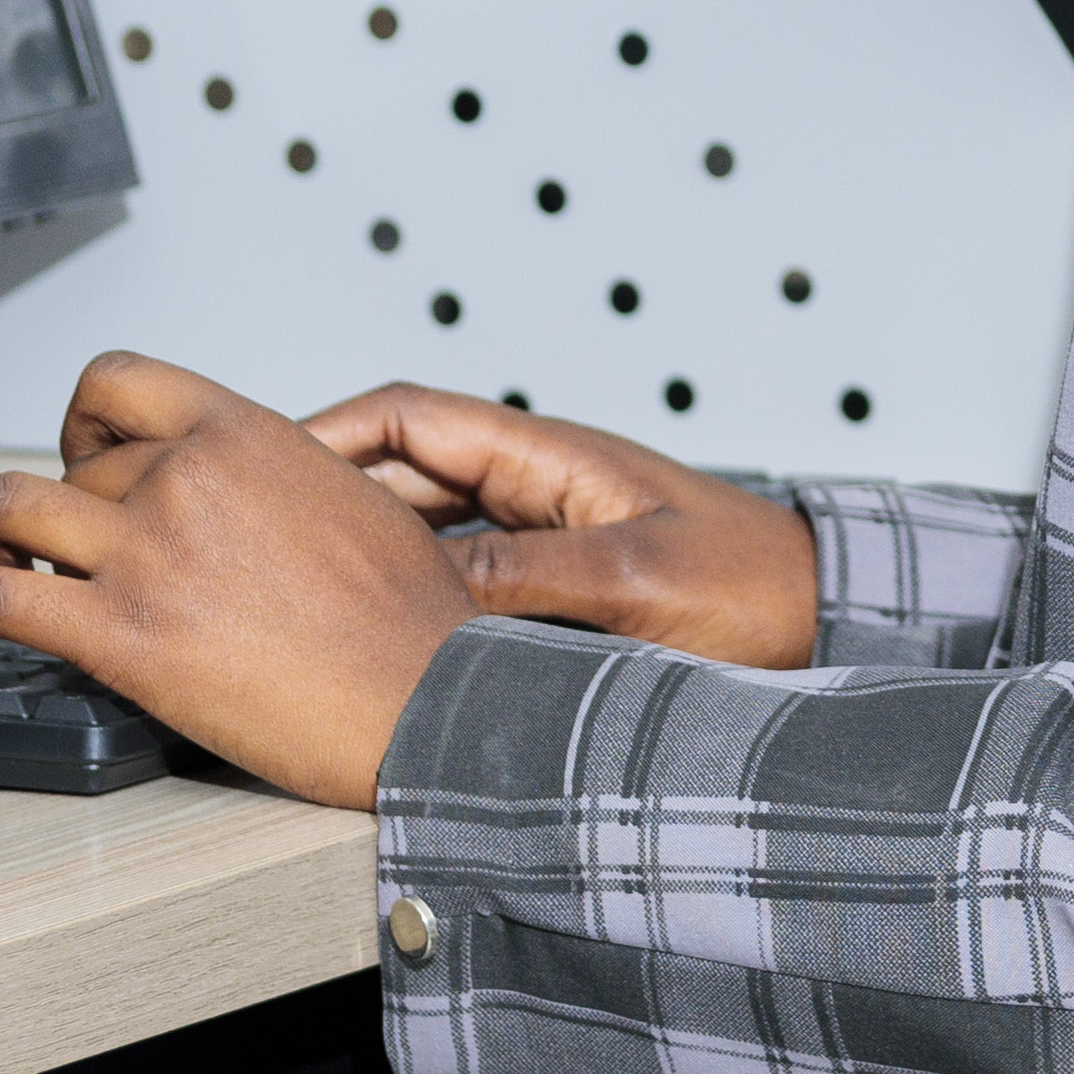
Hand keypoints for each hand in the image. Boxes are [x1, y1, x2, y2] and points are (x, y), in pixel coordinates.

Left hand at [0, 352, 482, 803]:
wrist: (423, 697)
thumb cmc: (410, 618)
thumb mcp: (356, 497)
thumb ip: (275, 476)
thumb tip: (239, 492)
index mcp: (245, 435)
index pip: (118, 381)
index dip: (86, 422)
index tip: (87, 455)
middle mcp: (185, 477)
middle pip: (72, 468)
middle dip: (67, 515)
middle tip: (73, 557)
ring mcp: (145, 551)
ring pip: (11, 512)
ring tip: (2, 577)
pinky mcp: (118, 634)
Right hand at [302, 381, 818, 670]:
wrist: (828, 622)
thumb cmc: (755, 587)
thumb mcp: (638, 576)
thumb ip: (530, 574)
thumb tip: (418, 586)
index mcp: (546, 458)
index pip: (407, 420)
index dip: (323, 437)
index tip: (257, 476)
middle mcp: (531, 489)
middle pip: (397, 479)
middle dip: (320, 505)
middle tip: (245, 550)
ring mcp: (537, 539)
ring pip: (420, 538)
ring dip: (362, 563)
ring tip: (288, 605)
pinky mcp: (550, 593)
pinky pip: (455, 588)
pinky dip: (410, 610)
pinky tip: (375, 652)